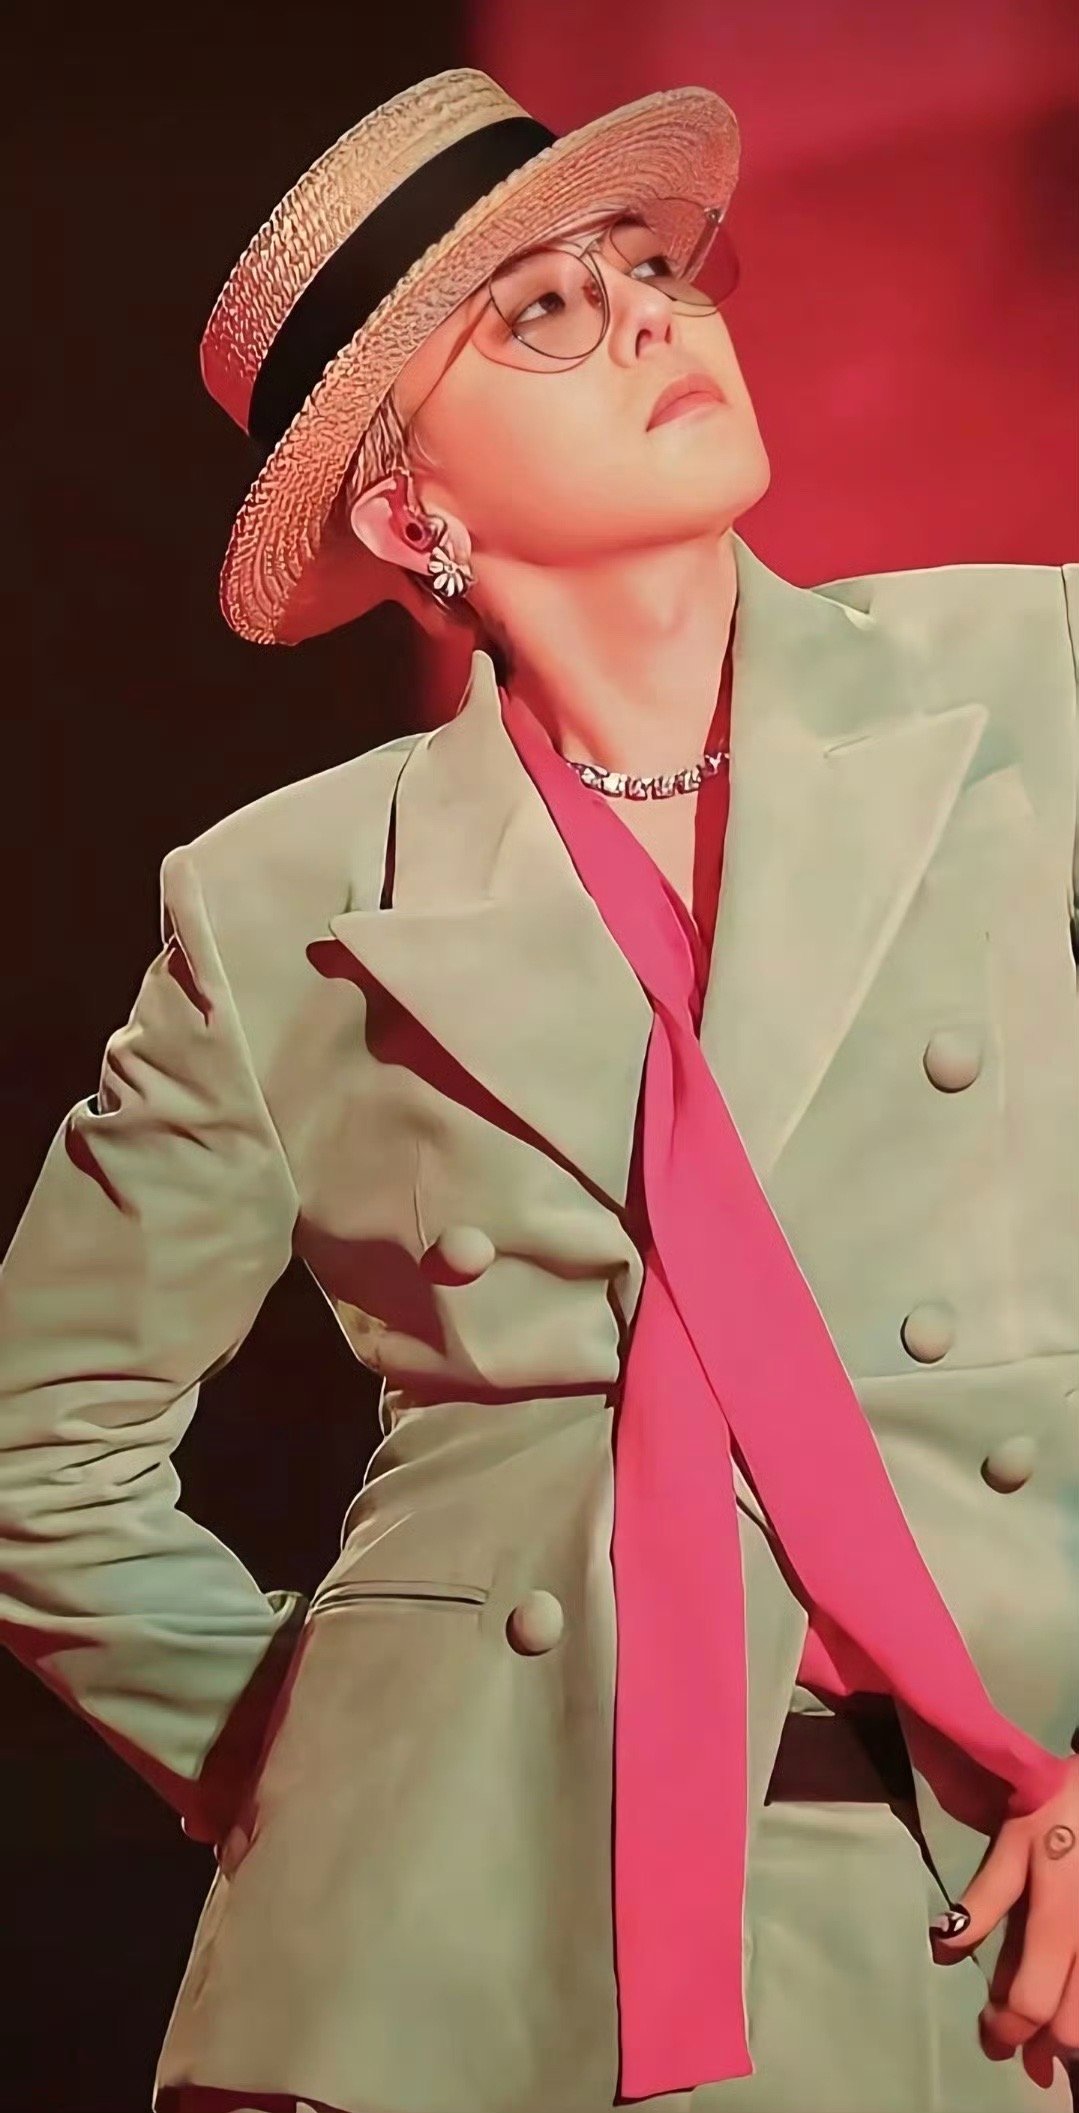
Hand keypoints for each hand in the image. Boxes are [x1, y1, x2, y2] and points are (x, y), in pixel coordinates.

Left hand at [929, 1753, 1078, 2086]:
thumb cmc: (1052, 1816)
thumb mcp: (1011, 1851)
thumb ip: (981, 1904)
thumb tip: (941, 1948)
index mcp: (1059, 1924)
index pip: (1033, 2002)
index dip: (1007, 2028)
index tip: (989, 2037)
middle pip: (1072, 2028)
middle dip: (1042, 2047)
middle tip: (1015, 2048)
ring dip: (1067, 2036)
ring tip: (1044, 2042)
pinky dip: (1076, 2003)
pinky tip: (1063, 1999)